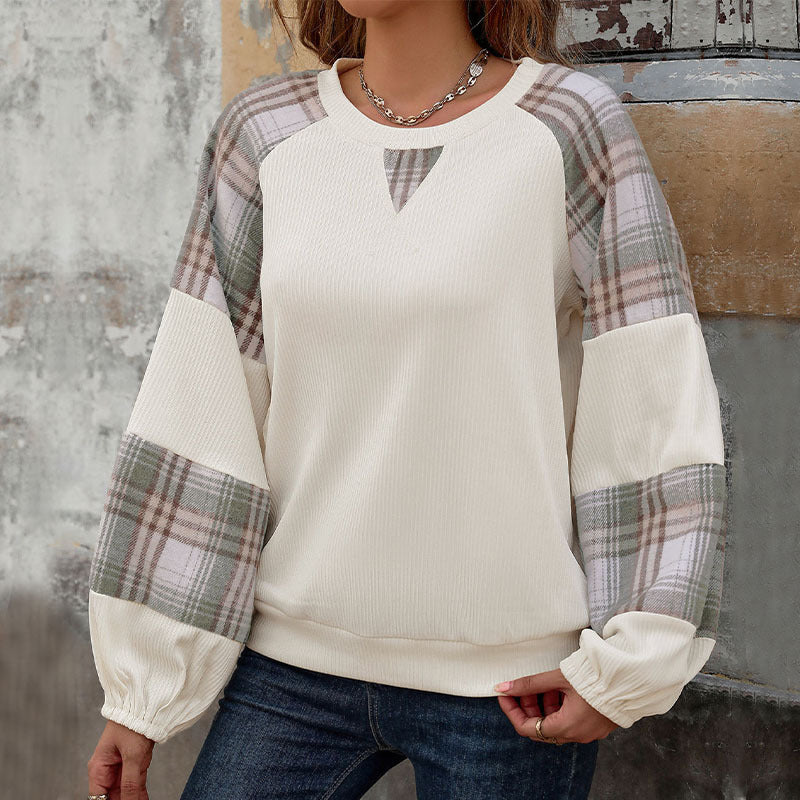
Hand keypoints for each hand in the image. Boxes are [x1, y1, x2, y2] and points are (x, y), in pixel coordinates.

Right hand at [87, 720, 154, 799]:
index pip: (97, 799)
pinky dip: (139, 794)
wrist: (147, 705)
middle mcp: (107, 770)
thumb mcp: (133, 756)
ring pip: (124, 793)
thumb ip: (130, 784)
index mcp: (98, 768)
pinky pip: (135, 784)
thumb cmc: (133, 723)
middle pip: (110, 797)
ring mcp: (120, 767)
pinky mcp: (133, 764)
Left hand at [494, 668, 618, 743]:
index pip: (527, 728)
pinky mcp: (596, 724)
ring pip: (555, 723)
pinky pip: (570, 720)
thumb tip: (503, 687)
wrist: (630, 678)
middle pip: (540, 727)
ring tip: (543, 684)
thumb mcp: (558, 678)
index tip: (504, 694)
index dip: (511, 711)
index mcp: (565, 727)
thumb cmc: (594, 677)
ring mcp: (587, 731)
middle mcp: (576, 734)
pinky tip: (558, 688)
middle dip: (527, 706)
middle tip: (521, 687)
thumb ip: (529, 684)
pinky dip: (559, 706)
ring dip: (544, 705)